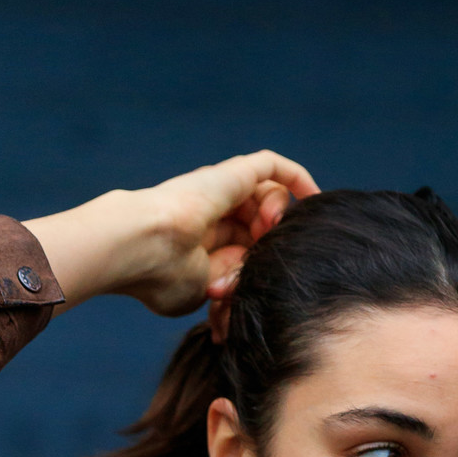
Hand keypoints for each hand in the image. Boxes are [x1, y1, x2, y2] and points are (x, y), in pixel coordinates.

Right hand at [24, 152, 317, 331]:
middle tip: (269, 260)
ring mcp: (224, 190)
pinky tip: (315, 197)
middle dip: (272, 245)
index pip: (247, 251)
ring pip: (269, 198)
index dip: (261, 266)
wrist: (142, 247)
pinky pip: (275, 168)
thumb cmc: (164, 275)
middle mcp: (214, 212)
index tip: (265, 287)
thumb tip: (244, 285)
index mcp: (203, 242)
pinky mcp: (235, 173)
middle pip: (262, 225)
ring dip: (280, 221)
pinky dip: (298, 180)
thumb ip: (230, 283)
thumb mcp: (207, 289)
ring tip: (273, 236)